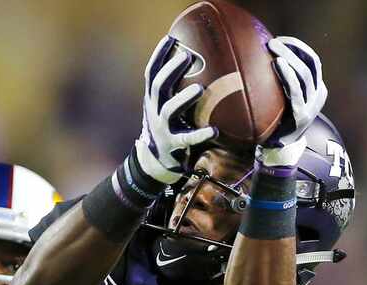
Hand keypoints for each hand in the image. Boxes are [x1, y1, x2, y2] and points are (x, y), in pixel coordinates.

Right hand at [136, 36, 217, 184]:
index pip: (151, 74)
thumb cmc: (168, 129)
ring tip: (200, 88)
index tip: (170, 38)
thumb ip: (176, 91)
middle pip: (158, 87)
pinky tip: (214, 130)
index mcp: (152, 101)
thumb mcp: (166, 108)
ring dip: (184, 98)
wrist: (155, 164)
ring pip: (169, 110)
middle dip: (171, 70)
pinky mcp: (173, 146)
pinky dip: (200, 134)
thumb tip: (202, 66)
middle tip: (187, 57)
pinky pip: (186, 139)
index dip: (159, 56)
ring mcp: (162, 129)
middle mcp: (154, 112)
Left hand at [262, 36, 327, 166]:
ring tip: (273, 48)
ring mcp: (311, 106)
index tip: (282, 40)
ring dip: (289, 57)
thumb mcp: (286, 100)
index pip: (313, 61)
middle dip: (292, 49)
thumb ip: (284, 84)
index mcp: (317, 90)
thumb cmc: (278, 121)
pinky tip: (277, 64)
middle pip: (309, 64)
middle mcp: (318, 96)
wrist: (280, 150)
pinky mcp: (301, 114)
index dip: (299, 48)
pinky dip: (287, 74)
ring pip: (304, 74)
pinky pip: (295, 90)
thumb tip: (265, 61)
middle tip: (273, 42)